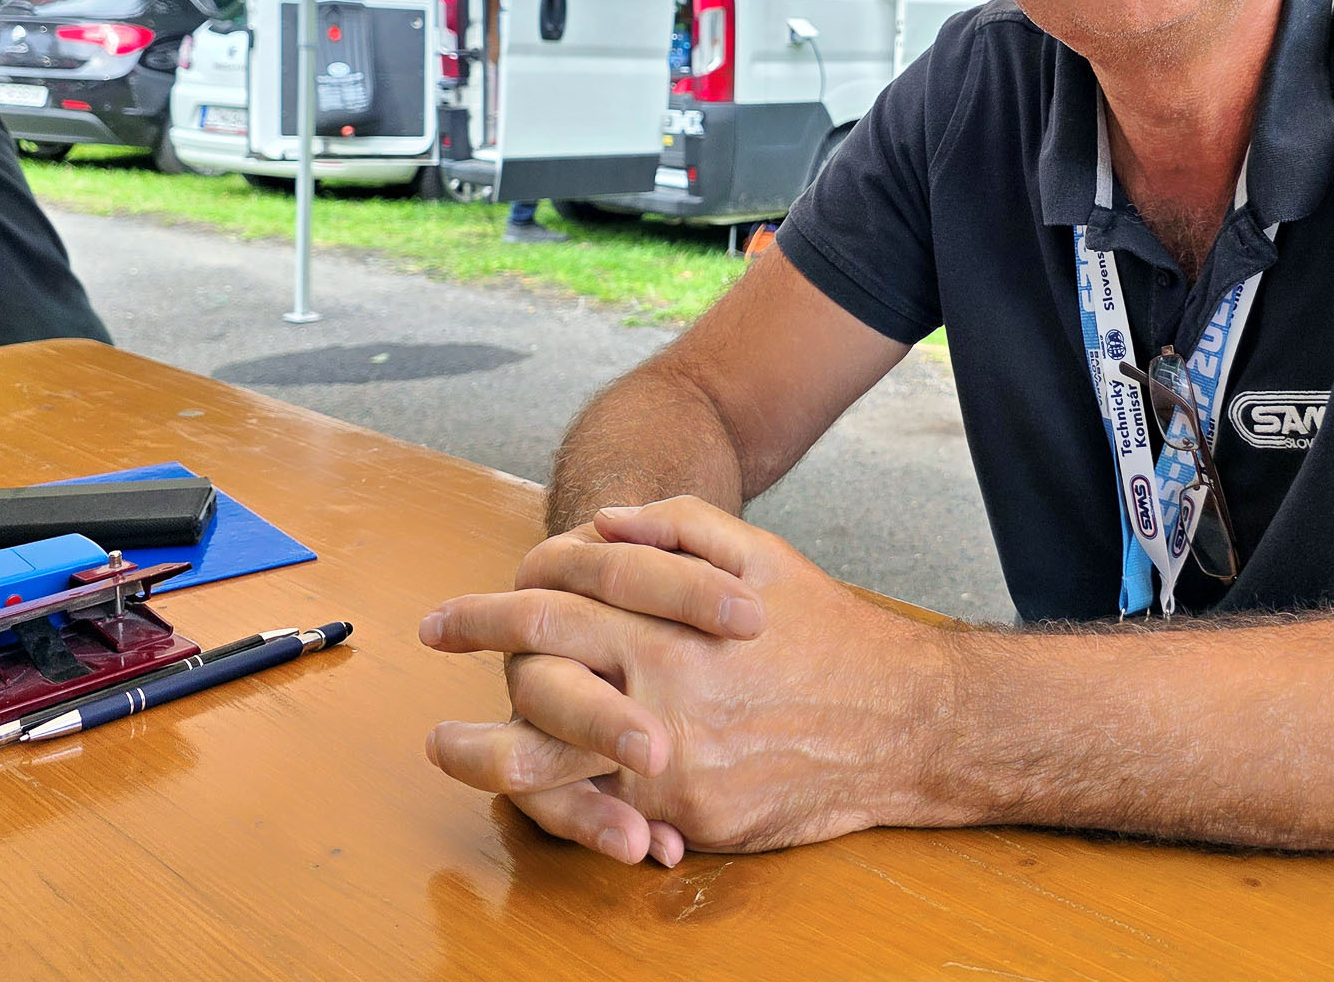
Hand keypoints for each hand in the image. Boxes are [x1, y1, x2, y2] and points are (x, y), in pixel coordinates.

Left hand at [421, 497, 949, 859]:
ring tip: (447, 749)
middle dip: (470, 674)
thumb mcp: (764, 554)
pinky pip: (612, 811)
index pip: (546, 610)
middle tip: (430, 684)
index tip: (444, 620)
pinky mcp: (693, 811)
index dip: (484, 613)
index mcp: (664, 622)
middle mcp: (658, 688)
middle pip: (531, 683)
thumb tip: (603, 522)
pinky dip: (571, 805)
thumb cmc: (828, 631)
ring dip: (485, 756)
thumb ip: (680, 527)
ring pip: (548, 765)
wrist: (902, 721)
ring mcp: (671, 758)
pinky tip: (540, 798)